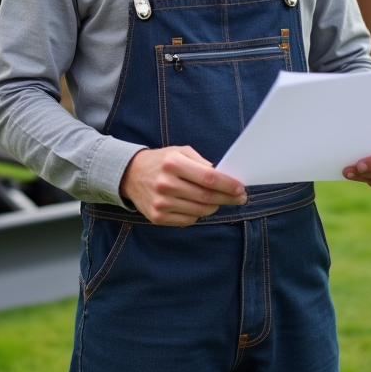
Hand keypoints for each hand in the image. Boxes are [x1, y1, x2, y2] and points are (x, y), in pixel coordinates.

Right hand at [120, 146, 246, 225]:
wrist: (129, 175)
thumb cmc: (160, 162)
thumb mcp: (178, 151)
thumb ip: (201, 161)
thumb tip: (222, 175)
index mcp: (172, 164)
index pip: (208, 178)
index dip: (228, 185)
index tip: (240, 188)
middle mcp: (165, 184)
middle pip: (207, 196)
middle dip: (228, 198)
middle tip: (240, 198)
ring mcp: (161, 203)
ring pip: (200, 210)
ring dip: (215, 207)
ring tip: (220, 201)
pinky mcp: (157, 217)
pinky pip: (189, 220)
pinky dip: (198, 214)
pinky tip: (200, 206)